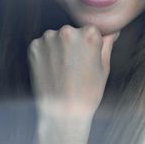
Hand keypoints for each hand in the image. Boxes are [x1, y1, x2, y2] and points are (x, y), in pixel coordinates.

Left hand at [28, 25, 116, 143]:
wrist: (61, 113)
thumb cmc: (87, 93)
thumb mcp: (104, 68)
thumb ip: (107, 44)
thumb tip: (111, 31)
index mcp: (89, 34)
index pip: (91, 30)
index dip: (90, 46)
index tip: (88, 59)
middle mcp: (68, 31)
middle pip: (73, 32)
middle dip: (74, 45)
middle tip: (74, 67)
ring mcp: (48, 38)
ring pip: (56, 38)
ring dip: (58, 48)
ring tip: (62, 70)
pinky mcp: (34, 46)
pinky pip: (42, 46)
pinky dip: (45, 55)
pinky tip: (51, 70)